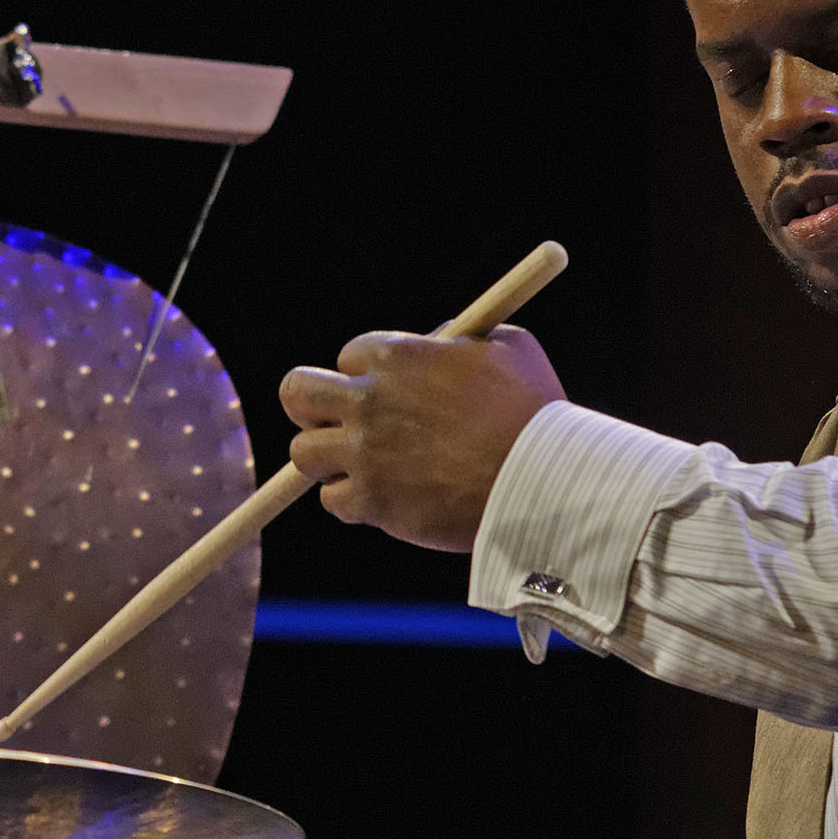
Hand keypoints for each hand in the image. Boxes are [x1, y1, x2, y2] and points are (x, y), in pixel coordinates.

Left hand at [276, 326, 562, 551]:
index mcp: (396, 357)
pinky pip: (333, 501)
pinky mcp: (371, 501)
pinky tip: (381, 497)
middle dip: (309, 405)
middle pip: (297, 393)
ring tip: (359, 465)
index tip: (381, 389)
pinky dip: (351, 501)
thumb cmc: (533, 411)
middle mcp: (368, 402)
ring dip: (326, 459)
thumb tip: (443, 339)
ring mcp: (364, 453)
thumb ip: (466, 337)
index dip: (365, 373)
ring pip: (303, 454)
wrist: (540, 479)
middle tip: (330, 420)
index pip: (350, 356)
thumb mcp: (508, 345)